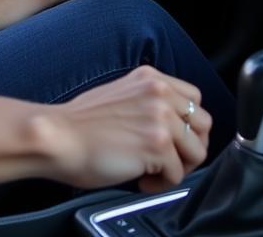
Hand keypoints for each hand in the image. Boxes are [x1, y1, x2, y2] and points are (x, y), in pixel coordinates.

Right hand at [35, 65, 210, 191]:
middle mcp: (158, 93)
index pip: (194, 98)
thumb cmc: (81, 123)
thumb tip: (174, 123)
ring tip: (153, 171)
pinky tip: (140, 178)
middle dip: (190, 146)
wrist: (59, 137)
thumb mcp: (121, 95)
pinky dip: (161, 185)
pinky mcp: (158, 145)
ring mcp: (160, 118)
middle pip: (204, 124)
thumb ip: (149, 101)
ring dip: (178, 168)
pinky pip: (178, 176)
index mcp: (149, 78)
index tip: (175, 138)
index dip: (188, 124)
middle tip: (168, 159)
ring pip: (197, 152)